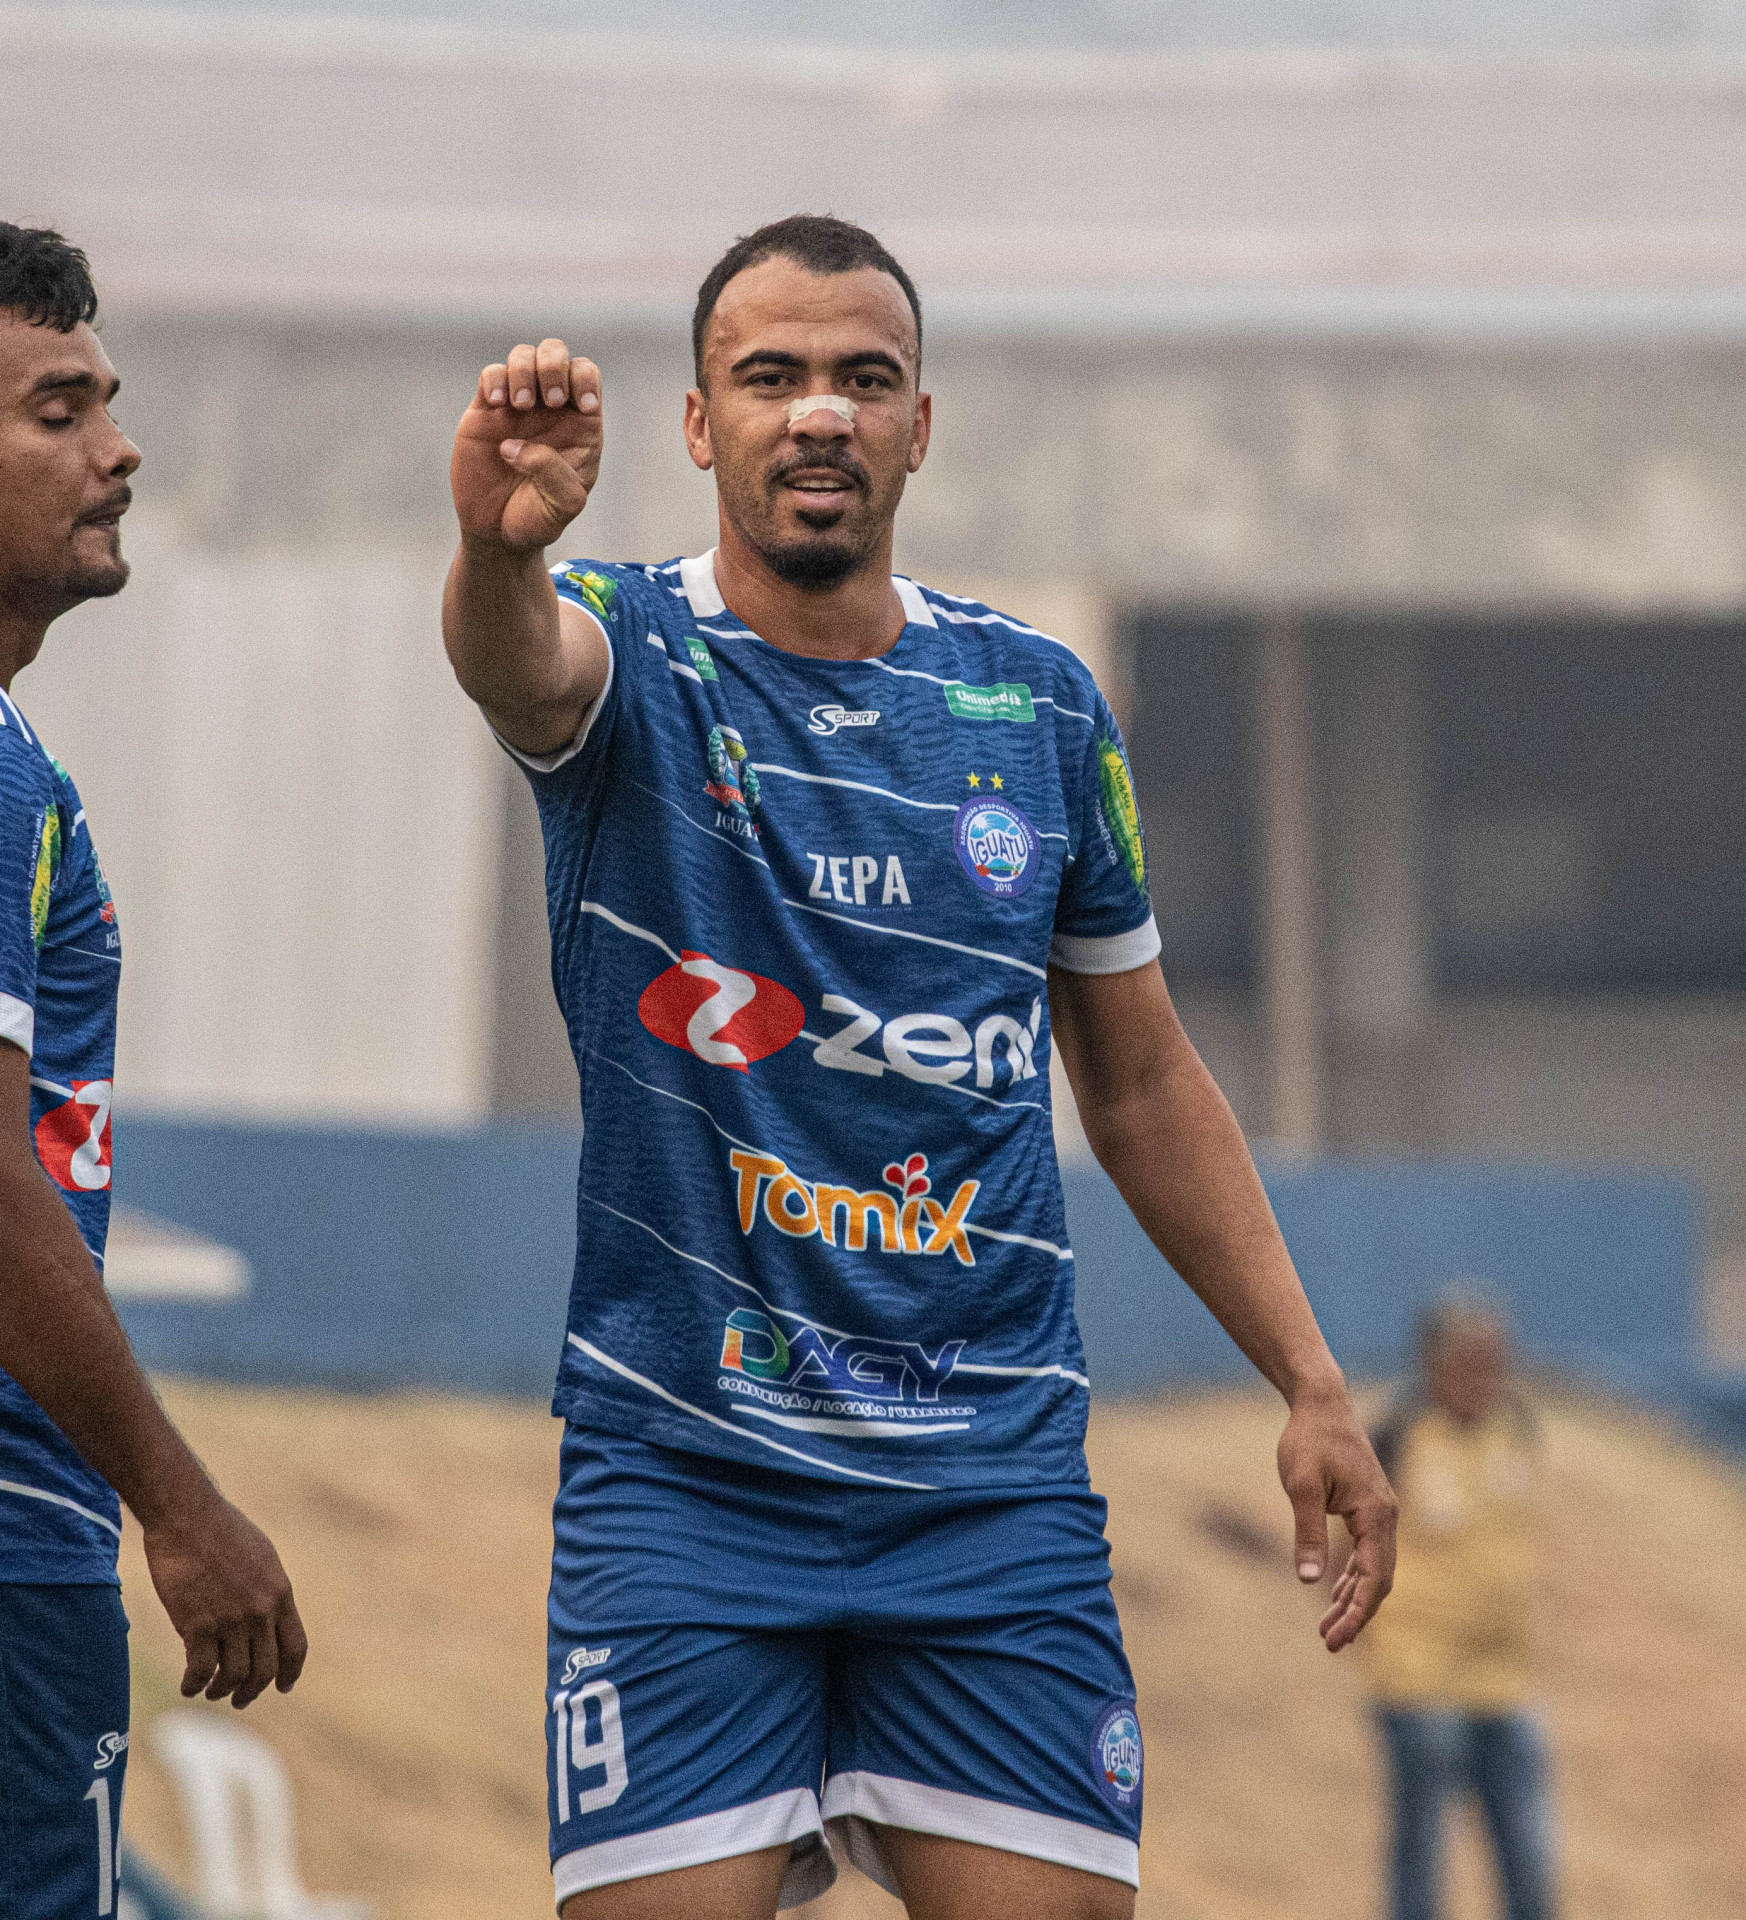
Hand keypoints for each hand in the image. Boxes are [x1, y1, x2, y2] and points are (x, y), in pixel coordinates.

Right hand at [143, 1493, 307, 1707]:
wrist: (188, 1516)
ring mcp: (230, 1620)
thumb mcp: (262, 1557)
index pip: (295, 1647)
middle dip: (253, 1691)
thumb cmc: (222, 1530)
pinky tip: (189, 1686)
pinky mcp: (197, 1624)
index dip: (291, 1673)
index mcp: (280, 1593)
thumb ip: (267, 1590)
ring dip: (221, 1690)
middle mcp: (260, 1612)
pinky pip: (200, 1670)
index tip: (283, 1687)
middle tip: (240, 1699)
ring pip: (232, 1675)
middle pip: (265, 1670)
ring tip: (211, 1691)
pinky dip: (194, 1684)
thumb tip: (268, 1616)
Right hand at [451, 339, 601, 551]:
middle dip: (554, 366)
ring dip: (524, 370)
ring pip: (524, 355)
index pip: (587, 376)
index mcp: (580, 424)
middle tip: (551, 401)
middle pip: (557, 353)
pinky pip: (491, 374)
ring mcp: (517, 406)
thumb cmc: (539, 518)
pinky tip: (497, 406)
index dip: (586, 379)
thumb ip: (554, 473)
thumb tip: (516, 445)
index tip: (582, 407)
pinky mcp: (485, 411)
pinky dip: (495, 380)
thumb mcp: (563, 505)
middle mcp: (550, 408)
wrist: (498, 533)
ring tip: (520, 406)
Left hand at [1277, 1380, 1396, 1651]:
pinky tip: (1333, 1594)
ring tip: (1329, 1632)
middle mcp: (1386, 1517)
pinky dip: (1351, 1577)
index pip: (1374, 1576)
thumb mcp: (1301, 1486)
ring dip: (1352, 1599)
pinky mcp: (1367, 1509)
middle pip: (1378, 1580)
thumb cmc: (1309, 1440)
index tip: (1339, 1639)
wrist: (1321, 1403)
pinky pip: (1365, 1553)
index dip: (1358, 1612)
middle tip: (1330, 1644)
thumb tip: (1308, 1580)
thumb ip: (1307, 1532)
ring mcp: (1379, 1513)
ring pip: (1372, 1569)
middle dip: (1356, 1614)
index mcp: (1376, 1514)